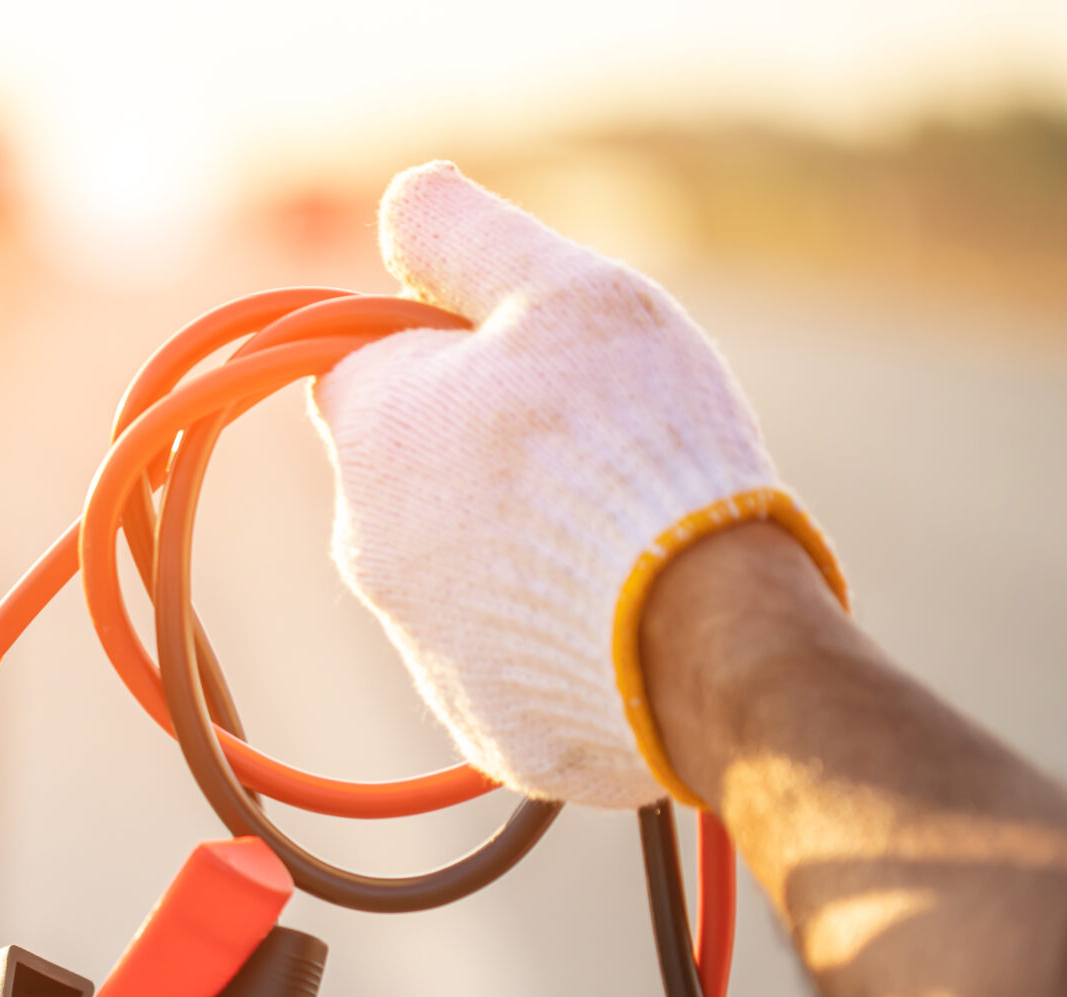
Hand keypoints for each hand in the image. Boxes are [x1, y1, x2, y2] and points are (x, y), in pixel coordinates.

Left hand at [312, 161, 841, 808]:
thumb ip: (466, 236)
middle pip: (415, 471)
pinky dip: (557, 632)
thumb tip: (403, 203)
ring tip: (626, 534)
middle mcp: (366, 548)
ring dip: (524, 543)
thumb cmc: (633, 447)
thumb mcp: (562, 290)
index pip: (361, 362)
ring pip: (463, 568)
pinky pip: (510, 658)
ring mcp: (419, 649)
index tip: (527, 357)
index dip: (444, 346)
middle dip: (488, 452)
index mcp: (371, 430)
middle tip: (600, 447)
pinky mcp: (480, 725)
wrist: (706, 641)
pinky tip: (630, 615)